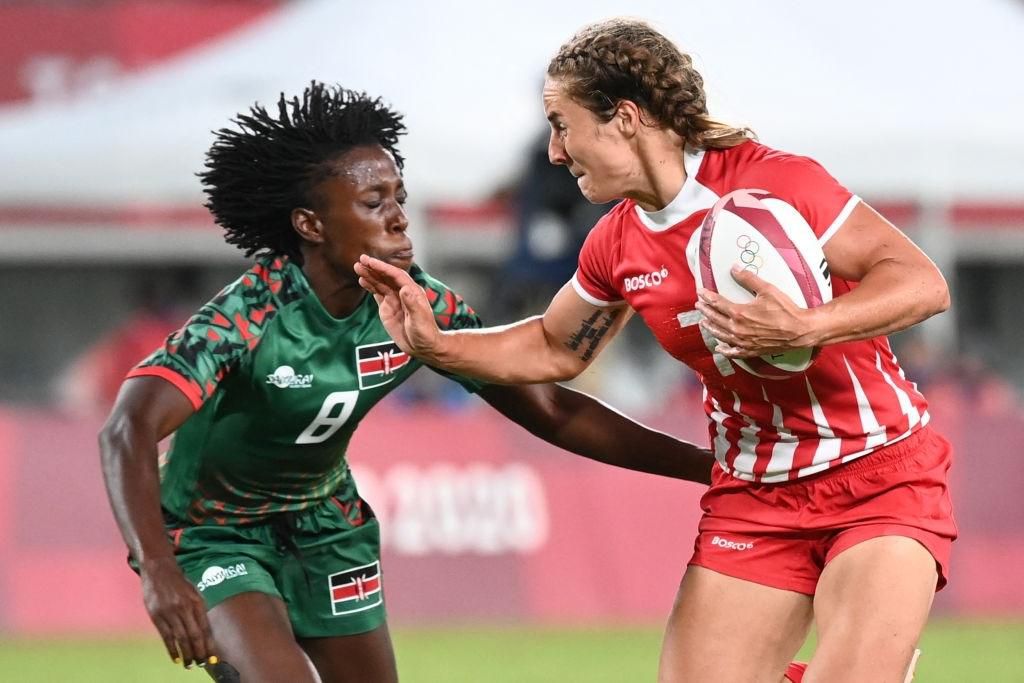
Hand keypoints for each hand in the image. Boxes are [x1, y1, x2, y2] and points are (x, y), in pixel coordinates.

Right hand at [139, 556, 214, 668]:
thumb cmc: (179, 582)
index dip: (209, 644)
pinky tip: (176, 658)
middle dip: (199, 652)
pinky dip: (172, 649)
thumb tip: (205, 631)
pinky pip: (166, 636)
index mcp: (197, 602)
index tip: (213, 658)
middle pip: (194, 636)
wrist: (159, 569)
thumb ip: (199, 609)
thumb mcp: (194, 592)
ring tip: (190, 665)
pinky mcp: (156, 615)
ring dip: (187, 654)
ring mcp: (170, 612)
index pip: (205, 628)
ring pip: (181, 638)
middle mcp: (184, 607)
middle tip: (202, 664)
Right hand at [354, 255, 442, 357]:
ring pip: (380, 284)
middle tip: (360, 259)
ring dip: (369, 275)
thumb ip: (413, 305)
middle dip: (374, 268)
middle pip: (387, 276)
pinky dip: (370, 286)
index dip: (383, 268)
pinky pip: (377, 294)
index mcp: (413, 292)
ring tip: (357, 267)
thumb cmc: (425, 333)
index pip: (396, 275)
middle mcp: (403, 293)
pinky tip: (362, 280)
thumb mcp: (419, 320)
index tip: (371, 262)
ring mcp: (395, 300)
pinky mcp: (388, 308)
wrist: (422, 347)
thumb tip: (405, 289)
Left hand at [695, 266, 817, 357]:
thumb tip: (734, 268)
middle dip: (705, 311)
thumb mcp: (767, 289)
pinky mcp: (751, 350)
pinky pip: (733, 352)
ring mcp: (743, 341)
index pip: (717, 303)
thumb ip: (748, 278)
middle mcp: (737, 329)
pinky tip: (719, 347)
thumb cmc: (785, 310)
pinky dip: (725, 350)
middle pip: (715, 319)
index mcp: (739, 313)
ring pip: (720, 335)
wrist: (799, 331)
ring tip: (703, 322)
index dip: (707, 297)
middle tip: (698, 305)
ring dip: (710, 328)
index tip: (700, 292)